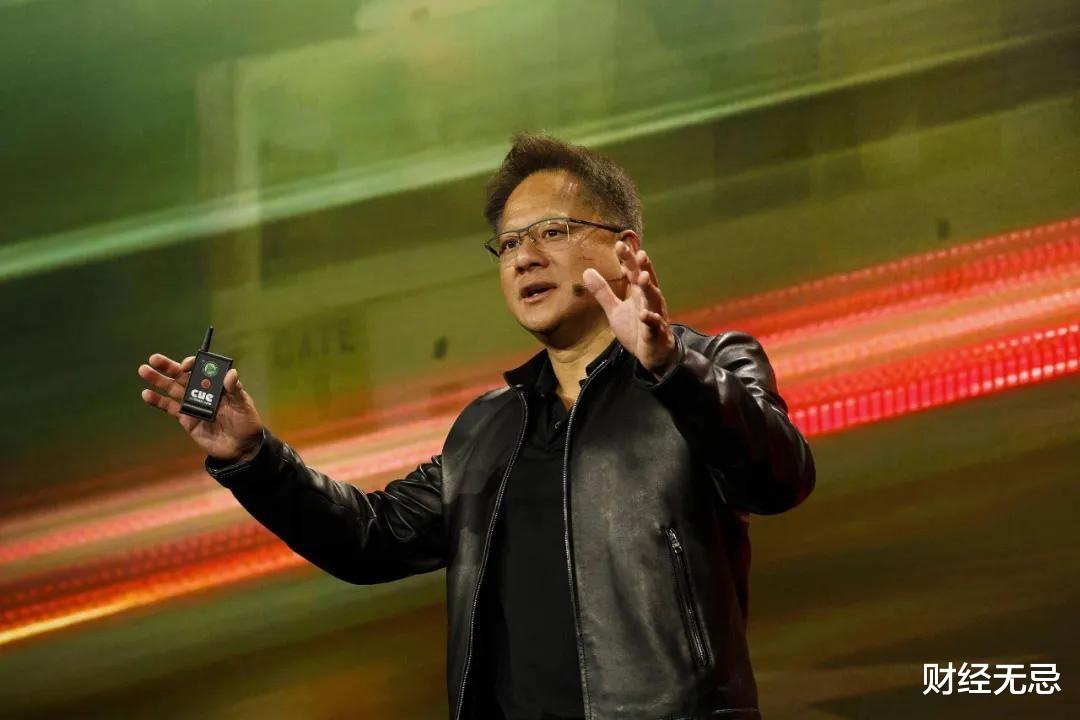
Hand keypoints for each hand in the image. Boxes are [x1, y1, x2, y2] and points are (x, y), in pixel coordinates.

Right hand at [138, 353, 263, 462]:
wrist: (240, 448)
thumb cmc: (246, 423)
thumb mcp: (244, 405)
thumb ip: (235, 390)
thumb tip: (231, 373)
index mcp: (218, 385)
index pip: (202, 369)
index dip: (193, 364)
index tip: (185, 366)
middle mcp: (203, 391)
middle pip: (183, 376)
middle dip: (168, 366)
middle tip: (153, 358)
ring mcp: (193, 404)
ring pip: (173, 389)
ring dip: (158, 380)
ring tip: (143, 370)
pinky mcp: (186, 419)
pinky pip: (170, 408)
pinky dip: (157, 401)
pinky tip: (146, 394)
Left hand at [582, 241, 675, 374]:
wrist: (651, 354)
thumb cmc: (635, 328)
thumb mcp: (615, 309)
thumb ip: (603, 291)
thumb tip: (586, 271)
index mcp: (639, 293)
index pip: (634, 272)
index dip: (628, 259)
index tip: (620, 244)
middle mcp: (649, 301)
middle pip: (647, 280)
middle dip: (643, 267)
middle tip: (639, 253)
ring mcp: (655, 315)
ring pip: (654, 299)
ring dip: (649, 288)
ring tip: (642, 277)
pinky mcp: (656, 333)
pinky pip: (654, 325)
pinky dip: (650, 319)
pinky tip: (644, 314)